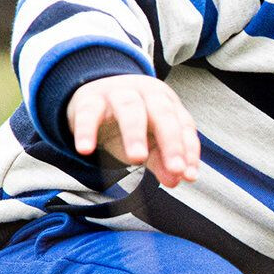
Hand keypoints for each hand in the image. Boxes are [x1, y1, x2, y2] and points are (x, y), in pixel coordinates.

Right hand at [67, 75, 200, 188]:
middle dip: (171, 141)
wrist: (94, 97)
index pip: (183, 125)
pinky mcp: (89, 100)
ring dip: (135, 133)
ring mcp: (117, 94)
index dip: (188, 150)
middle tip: (174, 168)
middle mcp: (146, 94)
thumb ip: (162, 161)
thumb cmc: (129, 121)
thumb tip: (175, 180)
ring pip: (129, 108)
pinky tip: (86, 149)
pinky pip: (89, 113)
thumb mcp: (149, 143)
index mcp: (166, 103)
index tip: (187, 175)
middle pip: (162, 113)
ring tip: (137, 159)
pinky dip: (86, 131)